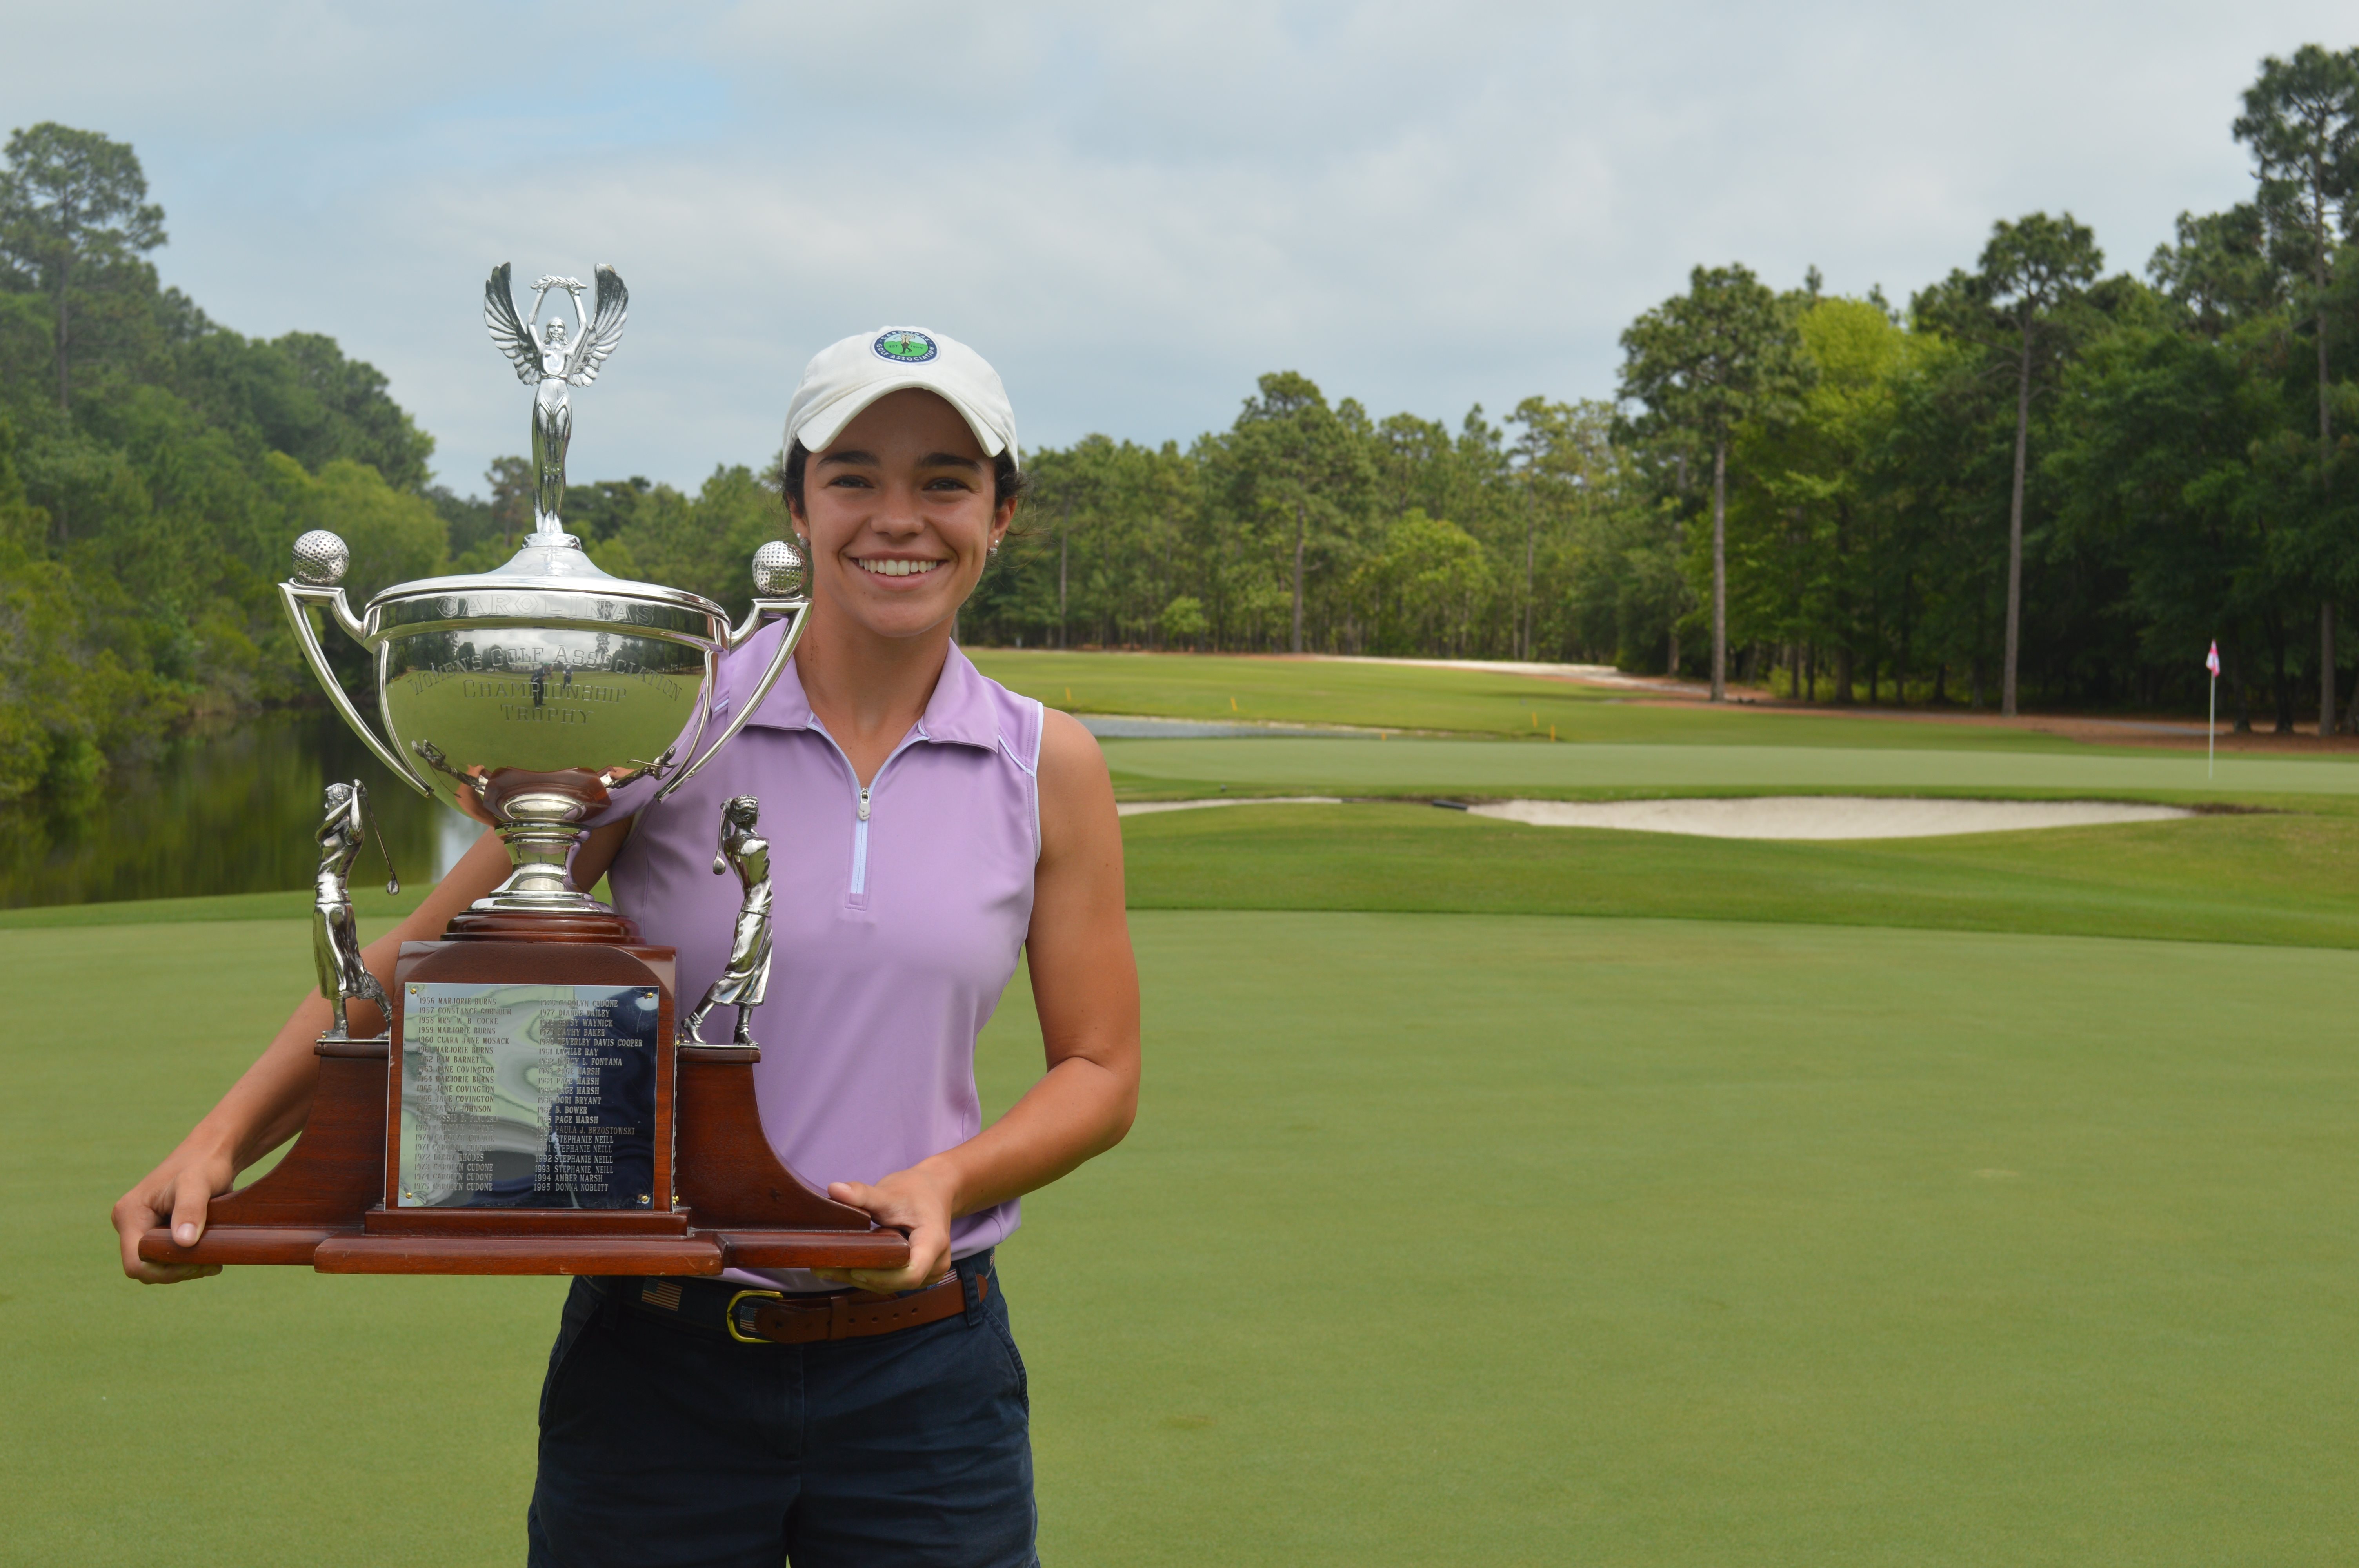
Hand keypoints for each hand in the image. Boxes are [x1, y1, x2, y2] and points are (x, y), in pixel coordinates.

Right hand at [111, 1144, 234, 1283]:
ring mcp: (140, 1227)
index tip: (198, 1264)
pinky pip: (165, 1255)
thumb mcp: (198, 1184)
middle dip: (177, 1271)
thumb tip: (184, 1242)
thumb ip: (190, 1210)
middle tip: (212, 1264)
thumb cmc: (205, 1164)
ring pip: (156, 1264)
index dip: (164, 1272)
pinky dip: (186, 1260)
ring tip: (214, 1260)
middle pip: (146, 1267)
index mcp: (129, 1214)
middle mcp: (129, 1223)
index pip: (136, 1264)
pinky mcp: (155, 1229)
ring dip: (184, 1267)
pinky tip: (210, 1255)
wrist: (211, 1153)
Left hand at [812, 1161, 957, 1294]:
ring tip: (828, 1268)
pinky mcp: (917, 1274)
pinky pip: (891, 1281)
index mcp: (934, 1242)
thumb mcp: (889, 1191)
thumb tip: (834, 1188)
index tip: (853, 1267)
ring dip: (861, 1279)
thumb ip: (863, 1194)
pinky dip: (869, 1275)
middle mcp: (935, 1263)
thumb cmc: (916, 1191)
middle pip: (897, 1282)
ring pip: (892, 1285)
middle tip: (824, 1268)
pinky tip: (844, 1267)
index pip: (910, 1273)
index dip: (880, 1276)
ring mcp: (928, 1272)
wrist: (934, 1191)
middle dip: (862, 1277)